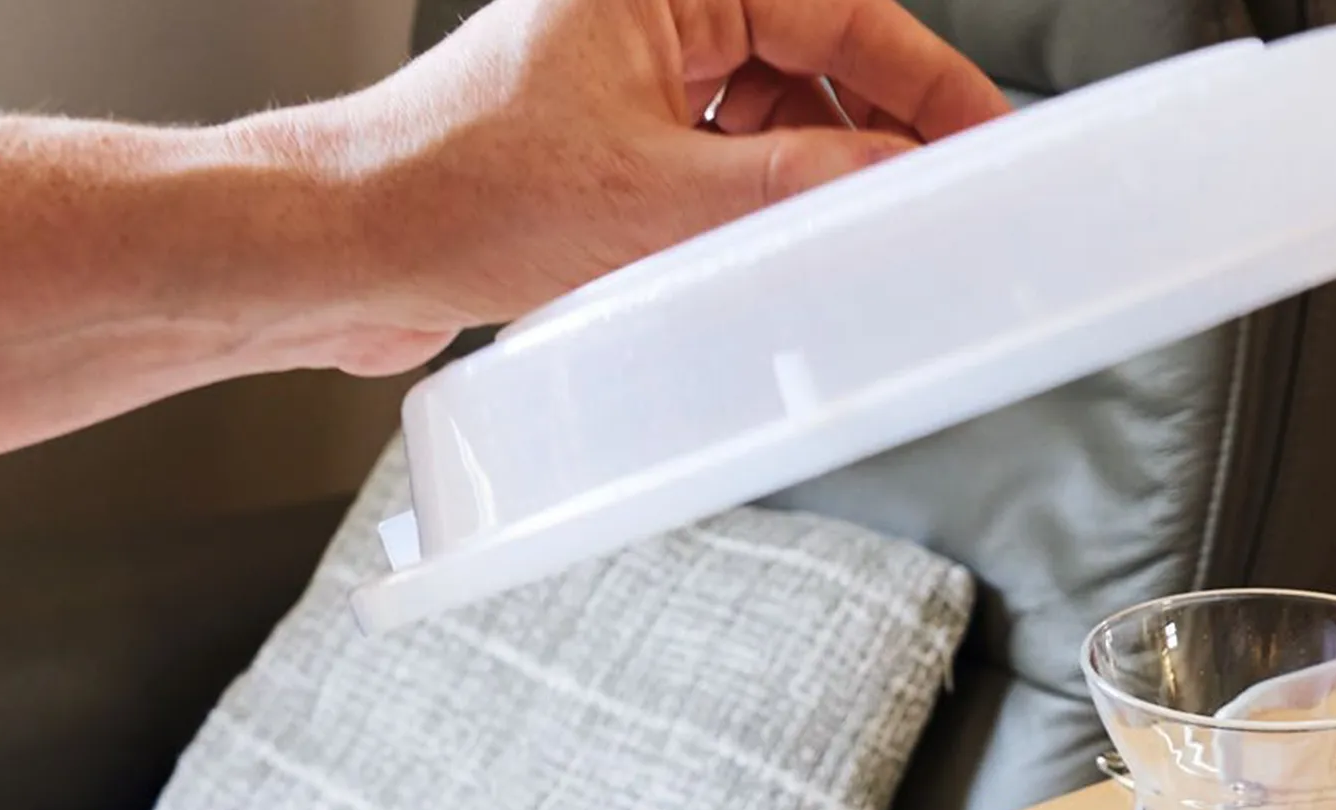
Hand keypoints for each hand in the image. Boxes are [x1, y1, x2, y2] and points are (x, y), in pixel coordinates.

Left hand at [293, 0, 1008, 372]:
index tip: (988, 140)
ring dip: (812, 180)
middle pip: (815, 57)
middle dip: (873, 136)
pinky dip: (759, 209)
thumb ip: (795, 186)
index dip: (927, 81)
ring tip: (841, 246)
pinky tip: (771, 258)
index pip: (840, 10)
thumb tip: (897, 183)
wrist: (347, 248)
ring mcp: (629, 71)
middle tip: (932, 212)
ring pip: (773, 115)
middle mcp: (648, 7)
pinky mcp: (610, 140)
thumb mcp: (659, 198)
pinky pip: (722, 161)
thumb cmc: (454, 192)